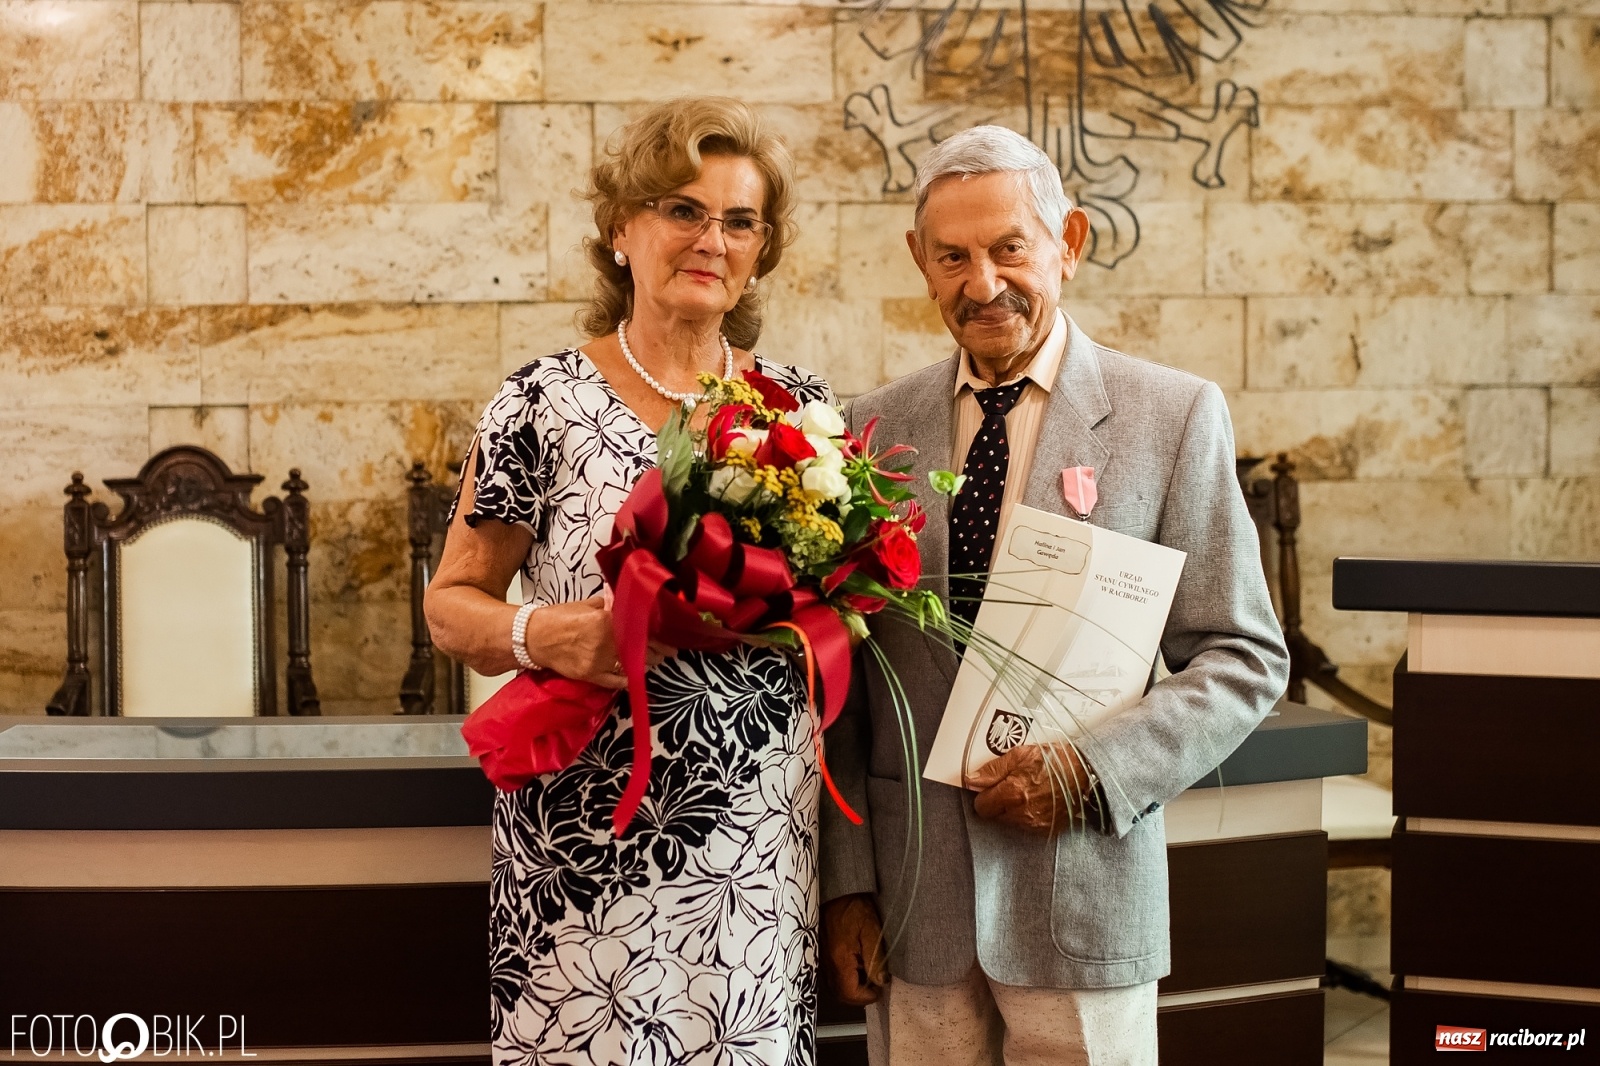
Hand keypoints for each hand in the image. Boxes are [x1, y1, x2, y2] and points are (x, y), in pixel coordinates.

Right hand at [523, 595, 672, 688]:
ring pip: (631, 665)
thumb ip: (608, 606)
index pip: (638, 627)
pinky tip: (636, 674)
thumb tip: (625, 604)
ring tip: (656, 660)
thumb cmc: (558, 617)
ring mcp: (598, 662)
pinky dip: (628, 678)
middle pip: (639, 648)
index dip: (656, 633)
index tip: (669, 634)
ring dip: (646, 663)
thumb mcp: (586, 605)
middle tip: (669, 649)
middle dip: (657, 649)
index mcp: (605, 620)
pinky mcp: (590, 676)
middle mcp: (604, 642)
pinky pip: (615, 681)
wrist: (532, 637)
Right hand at [822, 893, 886, 1005]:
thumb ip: (876, 959)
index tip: (880, 987)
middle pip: (841, 995)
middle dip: (860, 994)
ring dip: (853, 986)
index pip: (850, 994)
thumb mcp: (872, 930)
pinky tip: (857, 963)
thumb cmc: (854, 908)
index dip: (867, 996)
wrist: (836, 891)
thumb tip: (882, 982)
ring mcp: (823, 960)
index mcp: (839, 960)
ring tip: (867, 971)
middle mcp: (827, 964)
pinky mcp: (822, 954)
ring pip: (836, 987)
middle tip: (875, 982)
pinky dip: (846, 977)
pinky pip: (833, 976)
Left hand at [967, 742, 1100, 835]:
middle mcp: (1022, 813)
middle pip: (994, 816)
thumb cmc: (1054, 760)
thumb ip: (993, 770)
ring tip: (1027, 791)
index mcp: (1013, 793)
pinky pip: (1025, 826)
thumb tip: (972, 780)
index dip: (984, 795)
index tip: (991, 787)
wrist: (1085, 772)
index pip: (981, 806)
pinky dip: (1027, 815)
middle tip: (1011, 786)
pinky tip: (1037, 800)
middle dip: (997, 802)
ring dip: (1012, 809)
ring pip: (1009, 821)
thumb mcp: (1020, 755)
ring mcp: (1035, 824)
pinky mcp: (1046, 829)